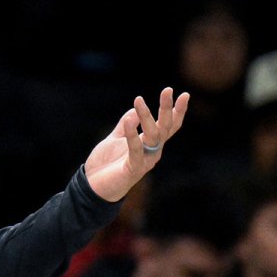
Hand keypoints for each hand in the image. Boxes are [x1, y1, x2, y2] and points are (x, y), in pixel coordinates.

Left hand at [84, 87, 189, 201]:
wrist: (93, 187)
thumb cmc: (106, 164)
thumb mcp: (115, 139)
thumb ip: (126, 125)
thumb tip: (135, 110)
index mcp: (149, 144)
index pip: (168, 126)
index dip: (177, 111)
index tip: (184, 94)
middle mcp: (152, 152)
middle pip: (165, 128)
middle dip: (167, 109)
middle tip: (168, 90)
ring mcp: (145, 161)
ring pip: (153, 136)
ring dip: (147, 117)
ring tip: (139, 100)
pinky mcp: (133, 169)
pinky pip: (135, 149)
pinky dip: (132, 134)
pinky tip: (129, 120)